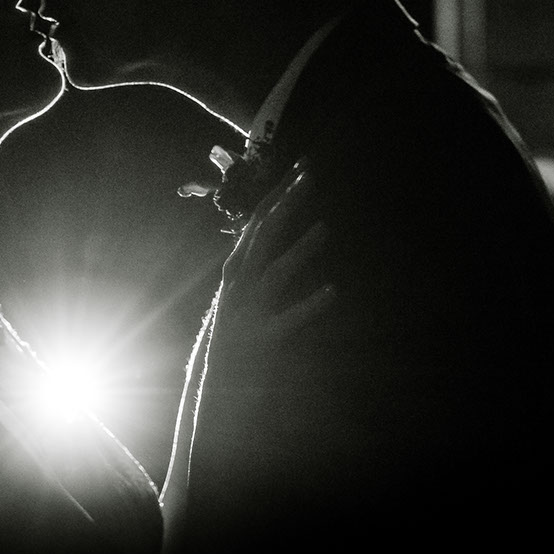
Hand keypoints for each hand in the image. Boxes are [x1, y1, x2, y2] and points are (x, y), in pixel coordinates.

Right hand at [220, 161, 336, 336]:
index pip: (258, 220)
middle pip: (264, 236)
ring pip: (275, 273)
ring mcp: (249, 312)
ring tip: (326, 228)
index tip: (301, 167)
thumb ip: (253, 262)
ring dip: (300, 250)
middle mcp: (239, 285)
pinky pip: (290, 319)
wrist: (219, 386)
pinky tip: (334, 291)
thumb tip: (268, 228)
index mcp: (236, 270)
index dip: (280, 192)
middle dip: (288, 204)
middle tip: (311, 177)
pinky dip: (311, 304)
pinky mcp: (264, 340)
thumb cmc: (236, 335)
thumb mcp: (240, 291)